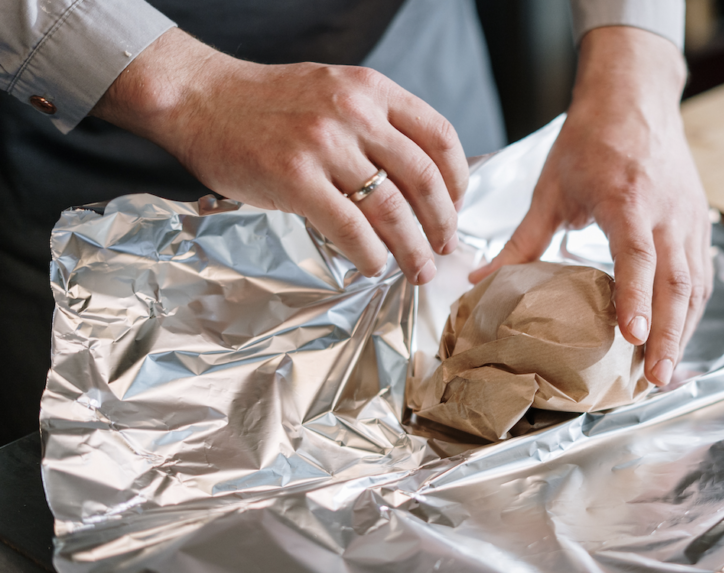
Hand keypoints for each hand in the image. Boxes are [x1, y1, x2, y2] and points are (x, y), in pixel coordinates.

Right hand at [92, 28, 468, 282]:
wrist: (201, 97)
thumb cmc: (269, 103)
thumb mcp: (335, 91)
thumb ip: (376, 123)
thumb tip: (419, 178)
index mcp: (372, 89)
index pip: (440, 137)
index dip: (458, 180)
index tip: (456, 206)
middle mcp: (354, 111)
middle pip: (423, 179)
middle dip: (443, 223)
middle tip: (445, 247)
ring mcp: (323, 144)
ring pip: (391, 208)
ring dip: (412, 248)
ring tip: (419, 269)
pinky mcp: (293, 178)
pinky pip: (349, 227)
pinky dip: (370, 254)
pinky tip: (373, 266)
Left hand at [469, 27, 712, 385]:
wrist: (635, 97)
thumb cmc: (591, 140)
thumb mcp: (550, 188)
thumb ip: (521, 241)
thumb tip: (479, 282)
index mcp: (627, 199)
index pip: (638, 256)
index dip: (636, 298)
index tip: (631, 336)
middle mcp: (666, 212)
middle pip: (676, 281)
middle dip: (668, 334)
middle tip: (655, 379)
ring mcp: (689, 219)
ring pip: (695, 284)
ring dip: (683, 331)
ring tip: (666, 373)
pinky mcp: (698, 223)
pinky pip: (701, 275)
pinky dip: (692, 311)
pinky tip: (678, 338)